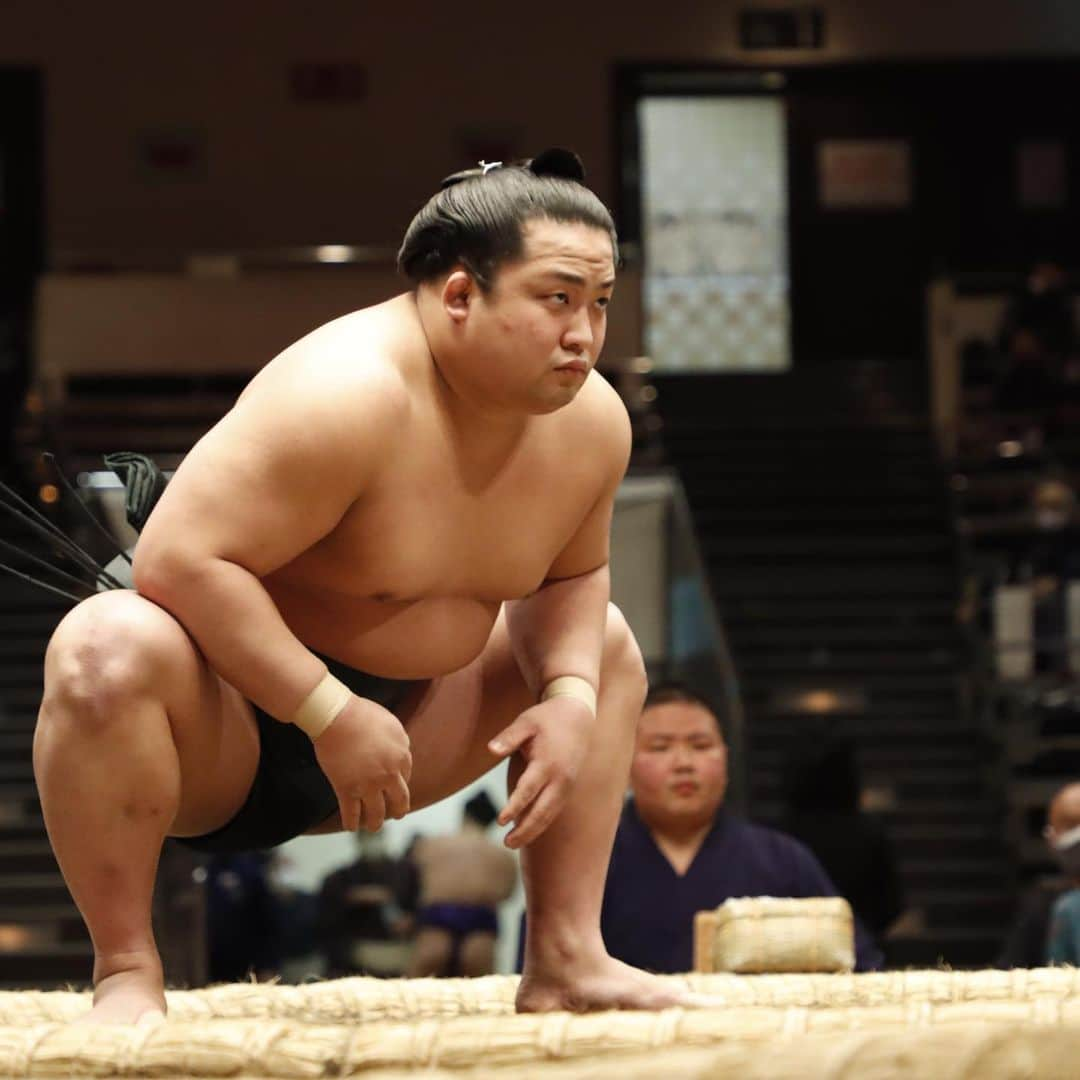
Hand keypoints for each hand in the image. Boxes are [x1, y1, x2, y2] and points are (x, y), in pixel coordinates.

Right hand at [312, 695, 411, 831]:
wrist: (337, 717)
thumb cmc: (362, 714)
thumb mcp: (392, 724)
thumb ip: (399, 742)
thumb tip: (401, 752)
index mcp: (402, 757)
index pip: (406, 776)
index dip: (400, 783)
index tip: (395, 788)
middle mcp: (389, 775)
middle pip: (399, 799)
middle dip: (398, 810)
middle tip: (397, 815)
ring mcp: (368, 785)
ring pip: (376, 812)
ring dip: (375, 823)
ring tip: (373, 827)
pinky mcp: (347, 789)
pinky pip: (351, 812)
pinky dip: (351, 823)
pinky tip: (351, 828)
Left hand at [488, 696, 593, 848]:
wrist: (579, 716)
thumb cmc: (547, 718)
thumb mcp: (526, 722)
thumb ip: (508, 738)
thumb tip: (490, 750)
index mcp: (548, 762)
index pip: (529, 790)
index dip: (515, 806)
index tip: (500, 821)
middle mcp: (561, 778)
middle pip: (542, 811)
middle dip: (525, 829)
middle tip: (507, 843)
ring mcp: (567, 785)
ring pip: (550, 814)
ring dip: (533, 830)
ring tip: (513, 843)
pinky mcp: (568, 787)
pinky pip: (555, 809)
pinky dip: (542, 822)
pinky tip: (528, 831)